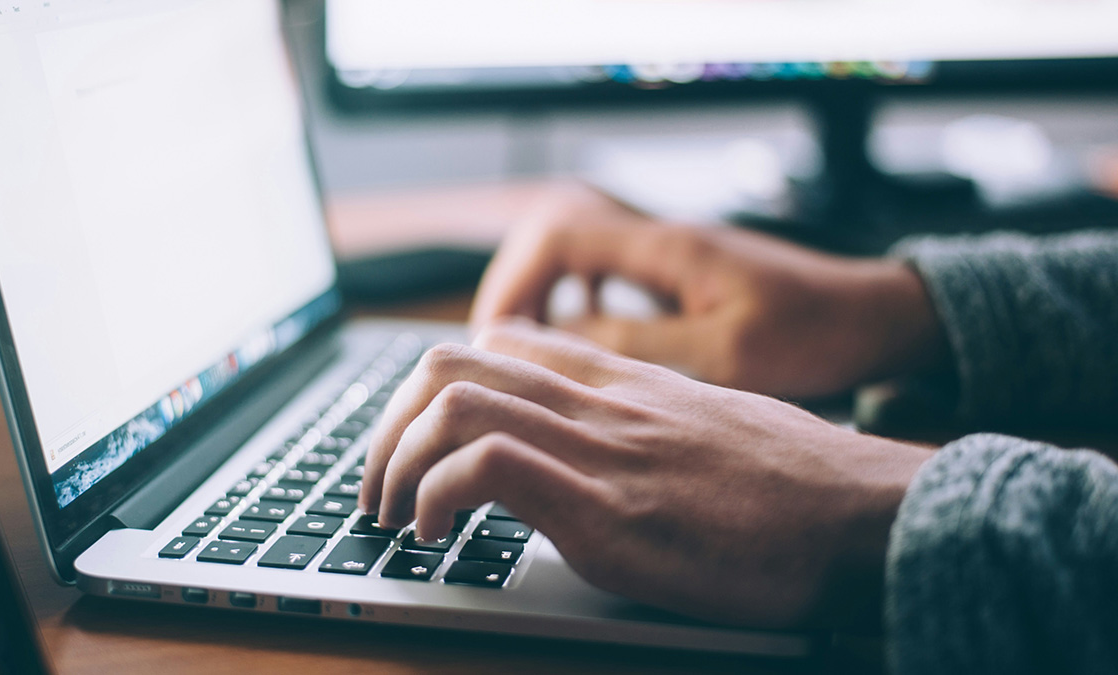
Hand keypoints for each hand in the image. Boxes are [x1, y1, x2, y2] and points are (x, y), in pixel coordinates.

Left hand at [361, 319, 932, 627]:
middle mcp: (601, 401)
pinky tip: (436, 535)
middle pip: (451, 362)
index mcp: (623, 382)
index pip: (500, 342)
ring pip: (452, 401)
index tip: (418, 441)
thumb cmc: (799, 484)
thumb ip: (644, 423)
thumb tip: (602, 452)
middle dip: (388, 425)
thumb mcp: (711, 428)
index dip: (434, 387)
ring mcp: (602, 449)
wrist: (869, 515)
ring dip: (394, 461)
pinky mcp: (608, 510)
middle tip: (379, 485)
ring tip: (393, 515)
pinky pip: (487, 466)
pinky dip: (435, 496)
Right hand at [470, 187, 948, 397]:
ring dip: (544, 299)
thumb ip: (637, 346)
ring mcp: (671, 256)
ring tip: (526, 354)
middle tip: (497, 351)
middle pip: (554, 240)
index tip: (494, 337)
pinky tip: (582, 346)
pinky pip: (608, 278)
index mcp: (666, 249)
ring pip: (578, 258)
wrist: (875, 318)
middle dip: (517, 290)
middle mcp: (661, 241)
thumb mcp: (724, 354)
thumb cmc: (815, 334)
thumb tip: (555, 343)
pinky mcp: (682, 277)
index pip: (558, 235)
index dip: (514, 282)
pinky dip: (580, 306)